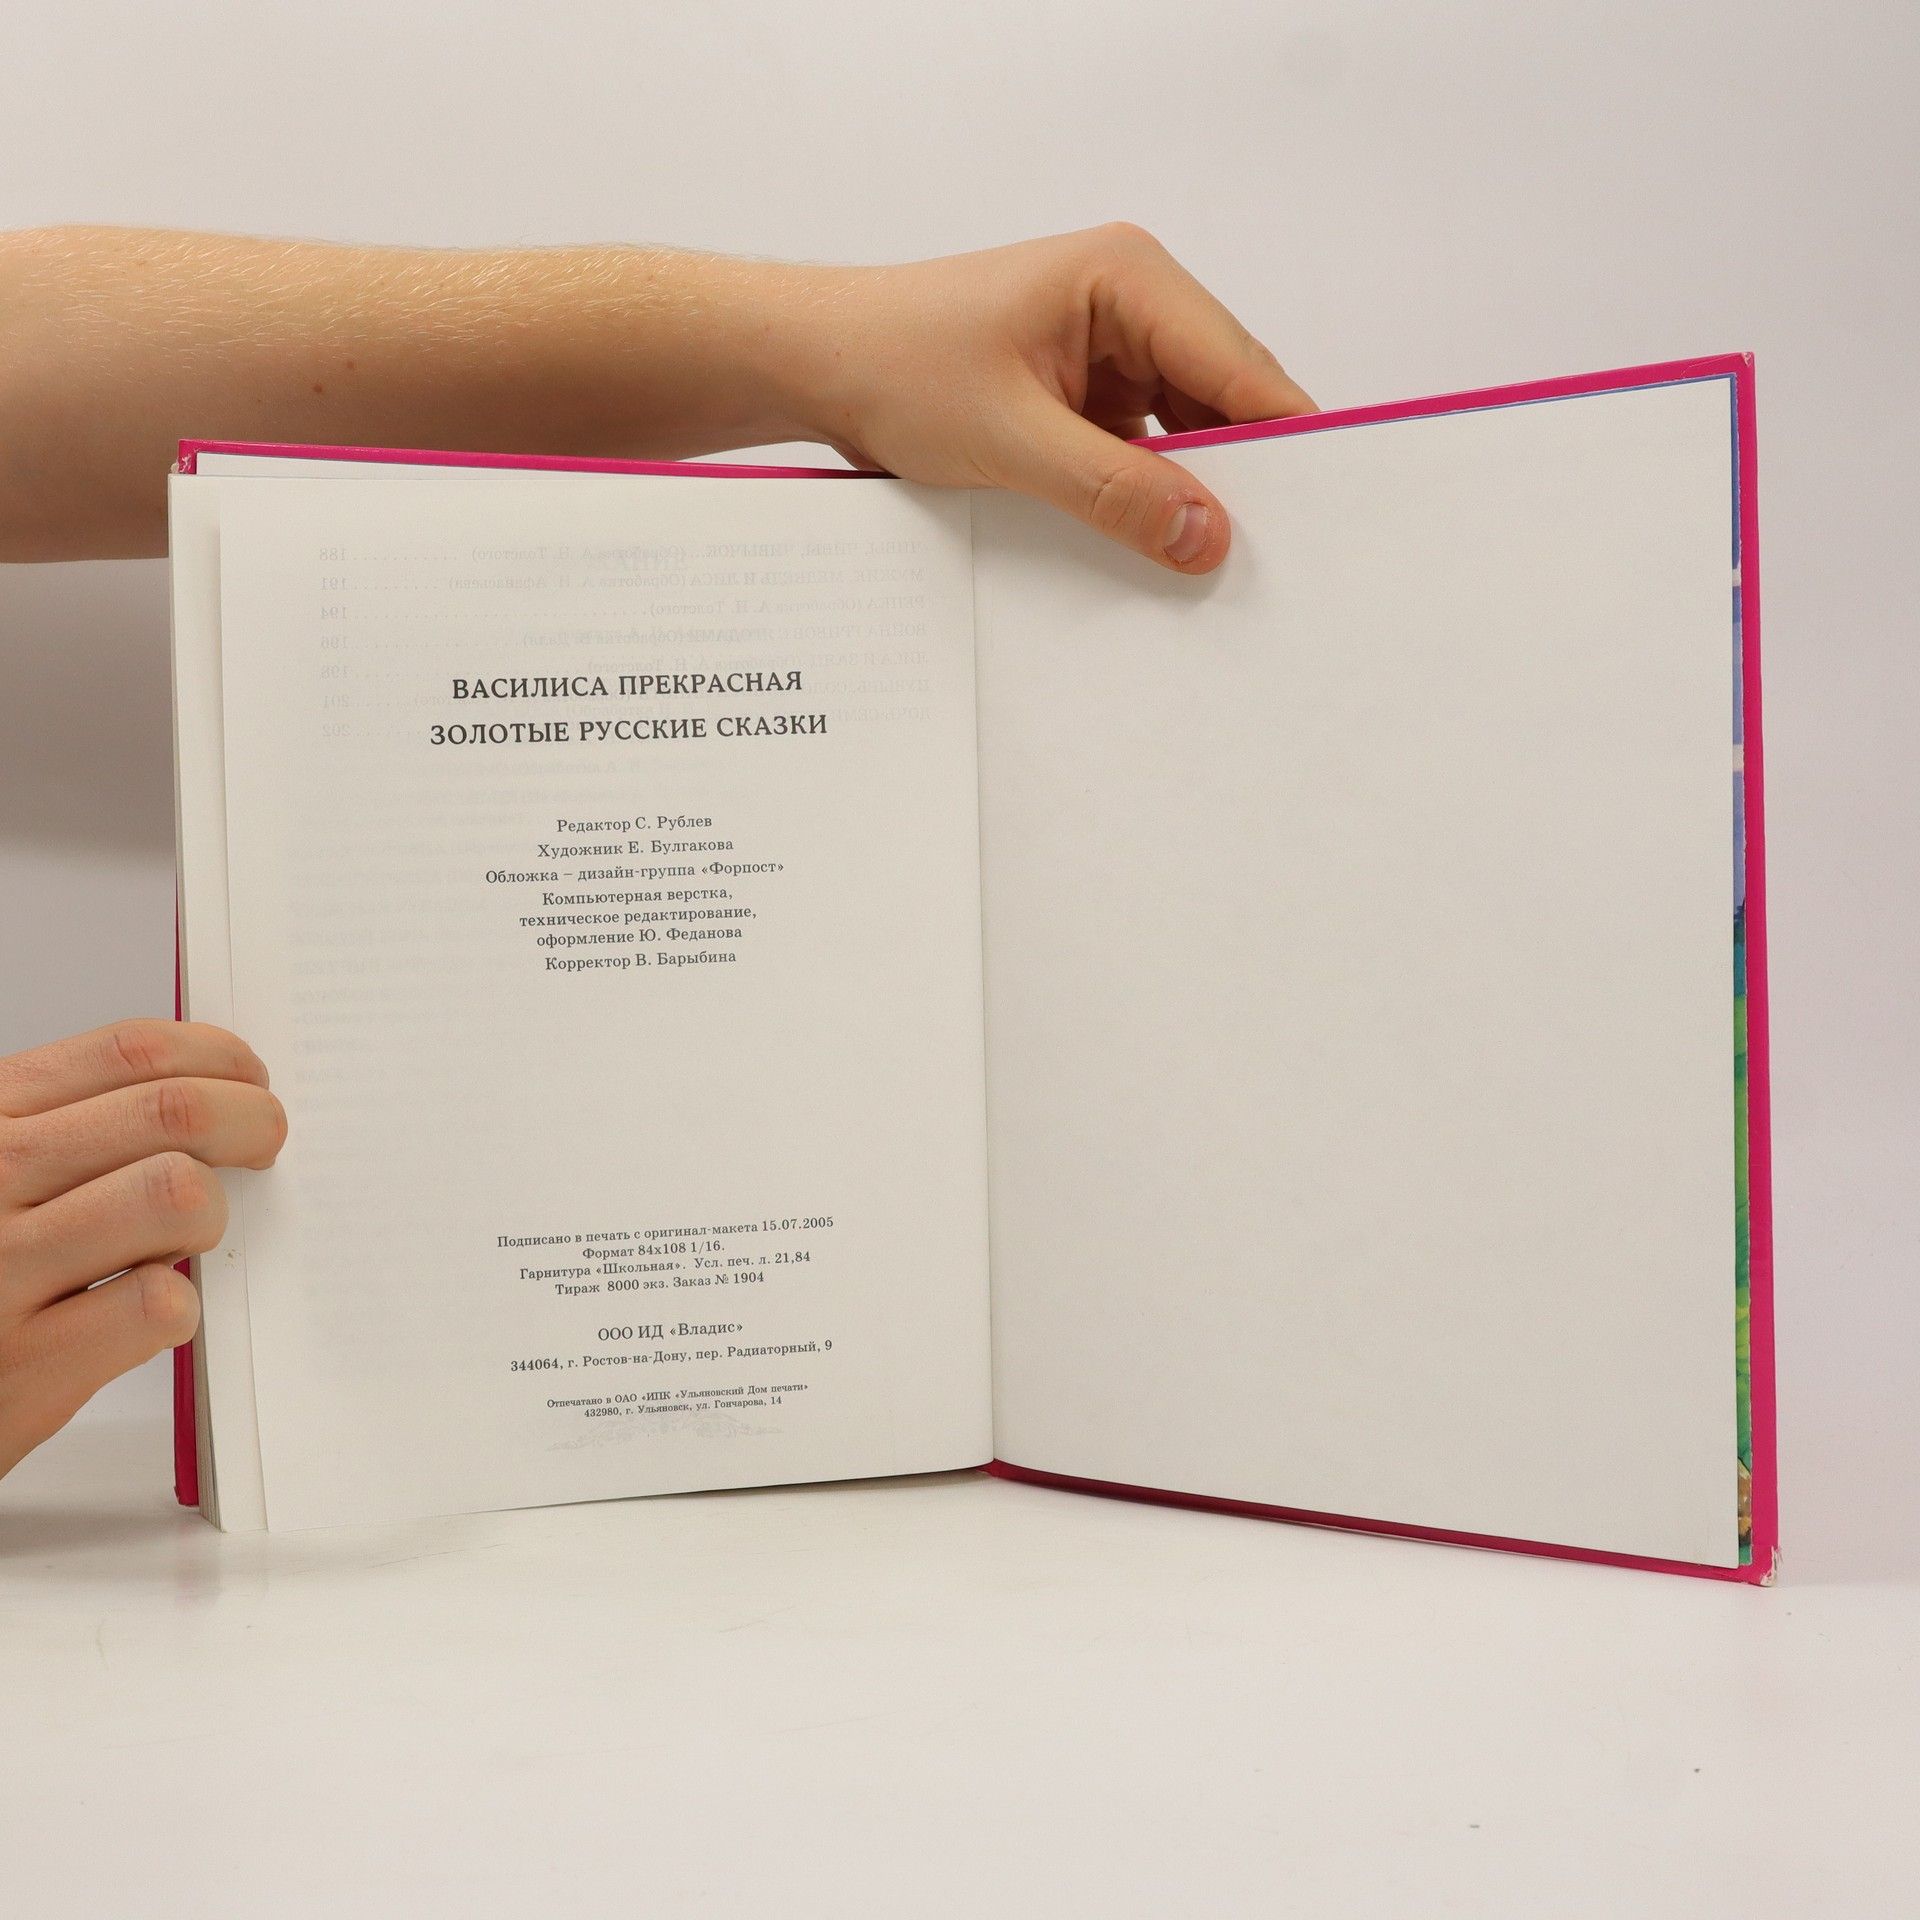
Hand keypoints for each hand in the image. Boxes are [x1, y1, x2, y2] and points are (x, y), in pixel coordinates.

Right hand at [0, 1019, 284, 1479]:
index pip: (130, 1051)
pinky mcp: (26, 1362)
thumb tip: (213, 1091)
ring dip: (209, 1214)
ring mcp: (2, 1269)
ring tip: (188, 1239)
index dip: (219, 1059)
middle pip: (174, 1111)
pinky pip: (157, 1303)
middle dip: (251, 1122)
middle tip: (263, 1148)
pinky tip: (148, 1313)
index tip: (250, 1080)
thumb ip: (72, 1128)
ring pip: (177, 1194)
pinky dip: (177, 1309)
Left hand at [784, 223, 1317, 573]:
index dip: (1286, 443)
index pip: (1240, 369)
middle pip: (1224, 401)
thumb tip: (1209, 538)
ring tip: (1216, 567)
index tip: (1325, 519)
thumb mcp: (1011, 441)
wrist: (815, 365)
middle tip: (1273, 564)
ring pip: (1187, 433)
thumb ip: (1115, 492)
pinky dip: (1150, 496)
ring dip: (1193, 493)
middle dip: (1242, 476)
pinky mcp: (1083, 394)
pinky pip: (1142, 451)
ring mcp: (1110, 350)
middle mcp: (1133, 303)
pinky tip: (1159, 550)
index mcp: (1129, 279)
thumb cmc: (895, 366)